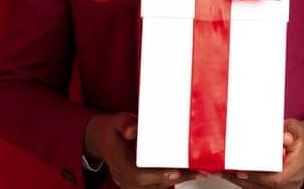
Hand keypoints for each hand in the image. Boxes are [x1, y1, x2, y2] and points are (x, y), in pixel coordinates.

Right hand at [85, 112, 201, 187]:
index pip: (138, 176)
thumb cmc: (112, 131)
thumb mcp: (115, 121)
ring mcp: (133, 184)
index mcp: (119, 164)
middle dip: (178, 178)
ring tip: (200, 171)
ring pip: (160, 186)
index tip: (174, 172)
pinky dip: (177, 178)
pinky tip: (193, 171)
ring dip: (181, 179)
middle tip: (198, 170)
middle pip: (154, 184)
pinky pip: (161, 184)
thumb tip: (132, 130)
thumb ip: (124, 124)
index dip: (157, 176)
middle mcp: (125, 178)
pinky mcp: (142, 184)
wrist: (103, 140)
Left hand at [228, 119, 303, 188]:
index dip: (257, 177)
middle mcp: (292, 180)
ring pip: (260, 188)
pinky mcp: (278, 187)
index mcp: (297, 167)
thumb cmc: (299, 137)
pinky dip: (247, 182)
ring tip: (226, 173)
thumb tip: (284, 137)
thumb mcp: (296, 129)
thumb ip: (289, 131)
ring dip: (242, 181)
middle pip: (265, 185)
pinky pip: (260, 187)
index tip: (240, 172)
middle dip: (244, 179)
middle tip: (226, 171)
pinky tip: (234, 175)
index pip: (276, 178)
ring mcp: (286, 186)